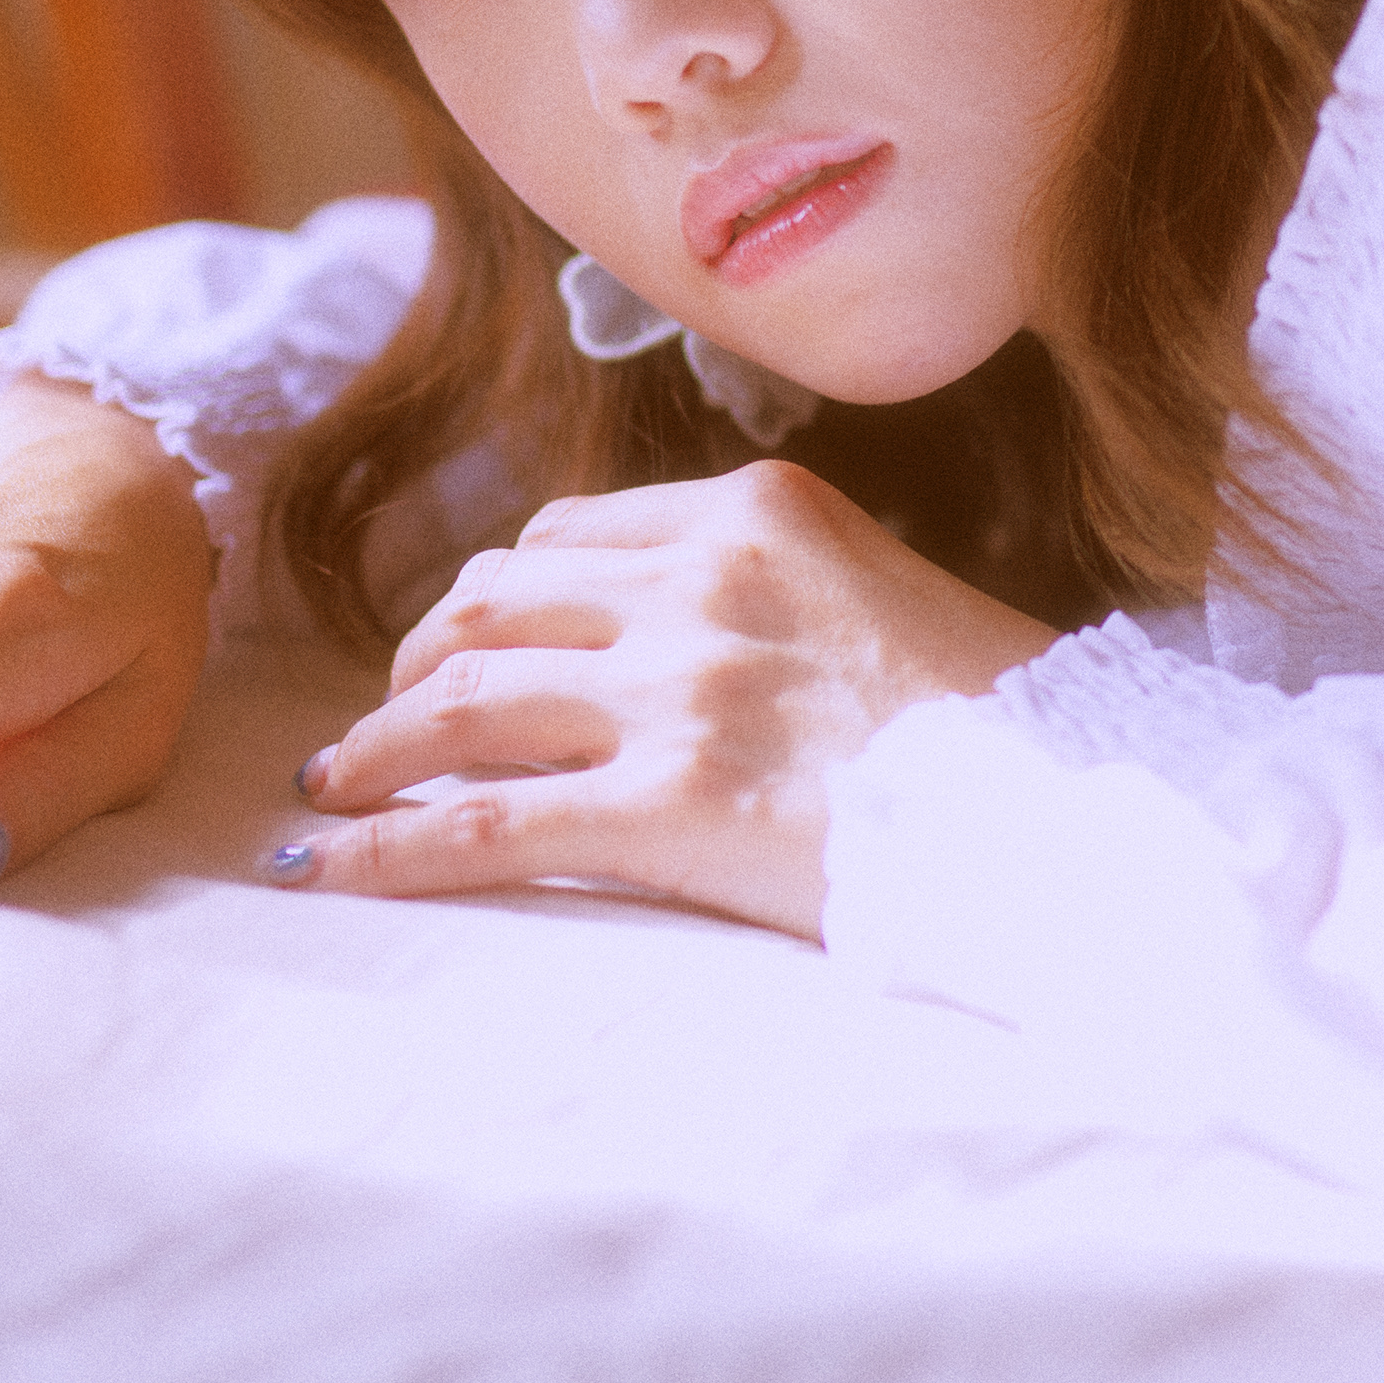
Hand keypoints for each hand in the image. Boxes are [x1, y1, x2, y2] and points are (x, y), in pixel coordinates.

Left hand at [278, 459, 1059, 937]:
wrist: (1068, 806)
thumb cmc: (998, 718)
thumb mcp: (882, 584)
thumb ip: (771, 579)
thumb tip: (668, 627)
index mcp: (755, 511)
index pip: (563, 534)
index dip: (491, 595)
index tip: (464, 644)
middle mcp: (700, 584)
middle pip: (486, 605)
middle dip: (412, 665)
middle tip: (382, 724)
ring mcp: (678, 694)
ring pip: (457, 706)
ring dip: (371, 751)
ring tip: (331, 790)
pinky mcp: (665, 808)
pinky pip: (475, 826)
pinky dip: (377, 849)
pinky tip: (315, 871)